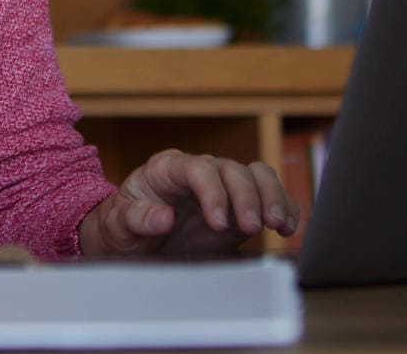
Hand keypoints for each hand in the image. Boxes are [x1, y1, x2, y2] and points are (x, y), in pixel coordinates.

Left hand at [78, 149, 298, 256]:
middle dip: (246, 198)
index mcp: (167, 169)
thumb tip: (163, 217)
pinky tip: (288, 228)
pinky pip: (270, 195)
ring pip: (257, 175)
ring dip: (272, 197)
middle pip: (232, 170)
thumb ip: (137, 218)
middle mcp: (200, 172)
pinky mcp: (241, 206)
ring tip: (278, 225)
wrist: (133, 238)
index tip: (219, 222)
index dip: (212, 191)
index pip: (198, 168)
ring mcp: (224, 187)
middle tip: (252, 228)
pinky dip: (284, 207)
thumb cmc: (122, 226)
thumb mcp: (118, 225)